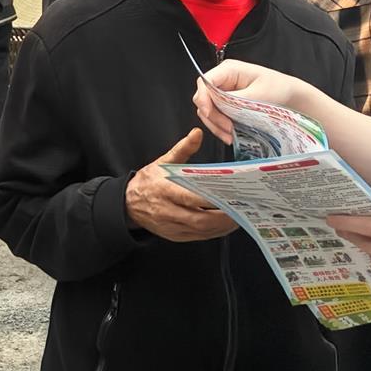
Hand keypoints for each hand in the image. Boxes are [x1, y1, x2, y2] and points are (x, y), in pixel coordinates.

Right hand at [123, 129, 237, 242]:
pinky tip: (225, 225)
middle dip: (223, 217)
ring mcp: (171, 226)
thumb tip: (197, 133)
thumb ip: (182, 149)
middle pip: (200, 220)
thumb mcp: (162, 162)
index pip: (192, 198)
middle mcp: (167, 211)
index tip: (231, 195)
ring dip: (222, 227)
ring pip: (201, 231)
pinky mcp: (174, 235)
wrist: (127, 204)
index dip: (213, 200)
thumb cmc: (147, 182)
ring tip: (239, 217)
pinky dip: (214, 232)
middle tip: (242, 209)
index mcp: (165, 191)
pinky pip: (198, 237)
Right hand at [192, 61, 309, 145]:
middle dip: (212, 116)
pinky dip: (220, 127)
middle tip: (227, 128)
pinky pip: (216, 117)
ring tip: (230, 135)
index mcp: (229, 69)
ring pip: (207, 110)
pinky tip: (230, 135)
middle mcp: (222, 80)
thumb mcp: (259, 94)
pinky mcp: (226, 105)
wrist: (290, 96)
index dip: (203, 98)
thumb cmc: (278, 88)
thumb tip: (218, 106)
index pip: (204, 81)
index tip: (209, 113)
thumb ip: (236, 100)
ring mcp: (223, 93)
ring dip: (216, 125)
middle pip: (203, 98)